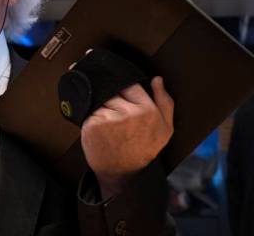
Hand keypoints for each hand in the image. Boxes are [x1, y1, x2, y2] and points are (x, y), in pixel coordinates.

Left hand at [80, 76, 173, 198]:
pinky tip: (98, 126)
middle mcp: (128, 113)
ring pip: (100, 99)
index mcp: (147, 110)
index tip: (120, 93)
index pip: (130, 84)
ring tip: (106, 119)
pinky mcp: (92, 125)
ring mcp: (108, 118)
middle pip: (113, 89)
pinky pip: (88, 110)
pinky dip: (90, 115)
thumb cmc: (144, 150)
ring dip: (100, 104)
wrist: (124, 175)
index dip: (124, 88)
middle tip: (112, 108)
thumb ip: (165, 101)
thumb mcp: (165, 128)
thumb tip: (157, 79)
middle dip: (110, 94)